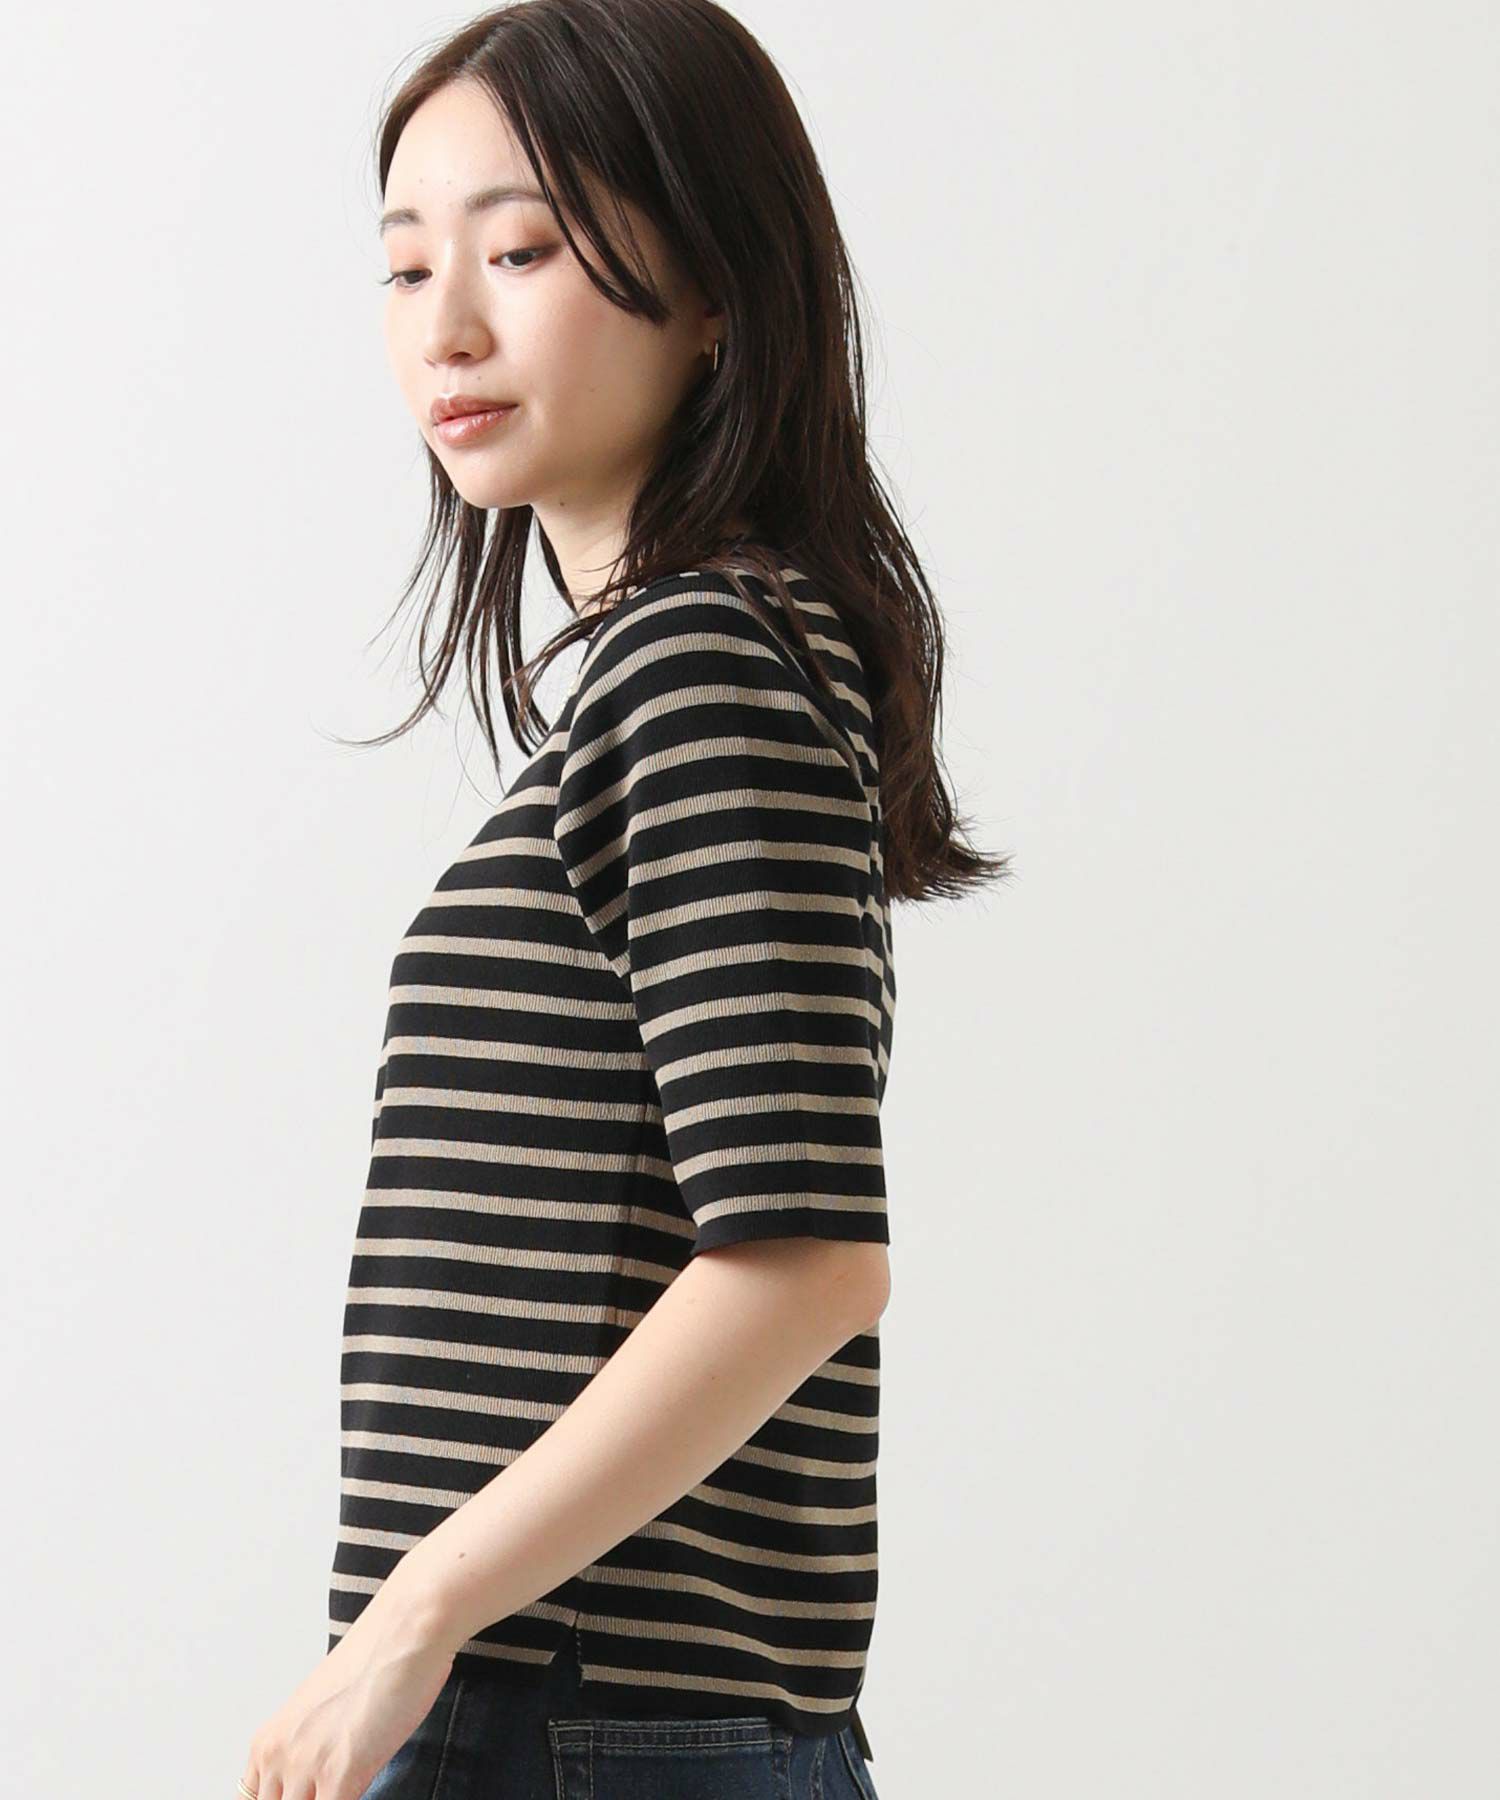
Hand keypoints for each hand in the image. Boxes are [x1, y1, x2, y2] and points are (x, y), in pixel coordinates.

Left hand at [237, 1598, 454, 1799]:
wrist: (405, 1631)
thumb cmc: (375, 1661)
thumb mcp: (323, 1714)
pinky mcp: (339, 1775)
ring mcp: (305, 1768)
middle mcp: (277, 1756)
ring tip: (347, 1788)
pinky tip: (363, 1790)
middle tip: (328, 1789)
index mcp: (268, 1743)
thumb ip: (311, 1752)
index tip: (307, 1792)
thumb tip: (318, 1784)